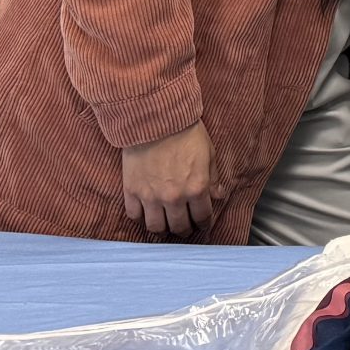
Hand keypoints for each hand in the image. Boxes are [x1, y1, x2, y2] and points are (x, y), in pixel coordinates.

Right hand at [120, 120, 219, 235]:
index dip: (204, 224)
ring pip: (156, 227)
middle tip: (184, 228)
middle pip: (179, 227)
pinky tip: (146, 213)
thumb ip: (213, 178)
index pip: (202, 217)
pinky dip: (140, 217)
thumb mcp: (209, 153)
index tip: (202, 225)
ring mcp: (151, 196)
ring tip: (165, 225)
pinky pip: (134, 215)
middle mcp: (174, 197)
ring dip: (162, 229)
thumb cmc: (185, 132)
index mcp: (196, 188)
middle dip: (184, 230)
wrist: (156, 119)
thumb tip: (217, 196)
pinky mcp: (132, 191)